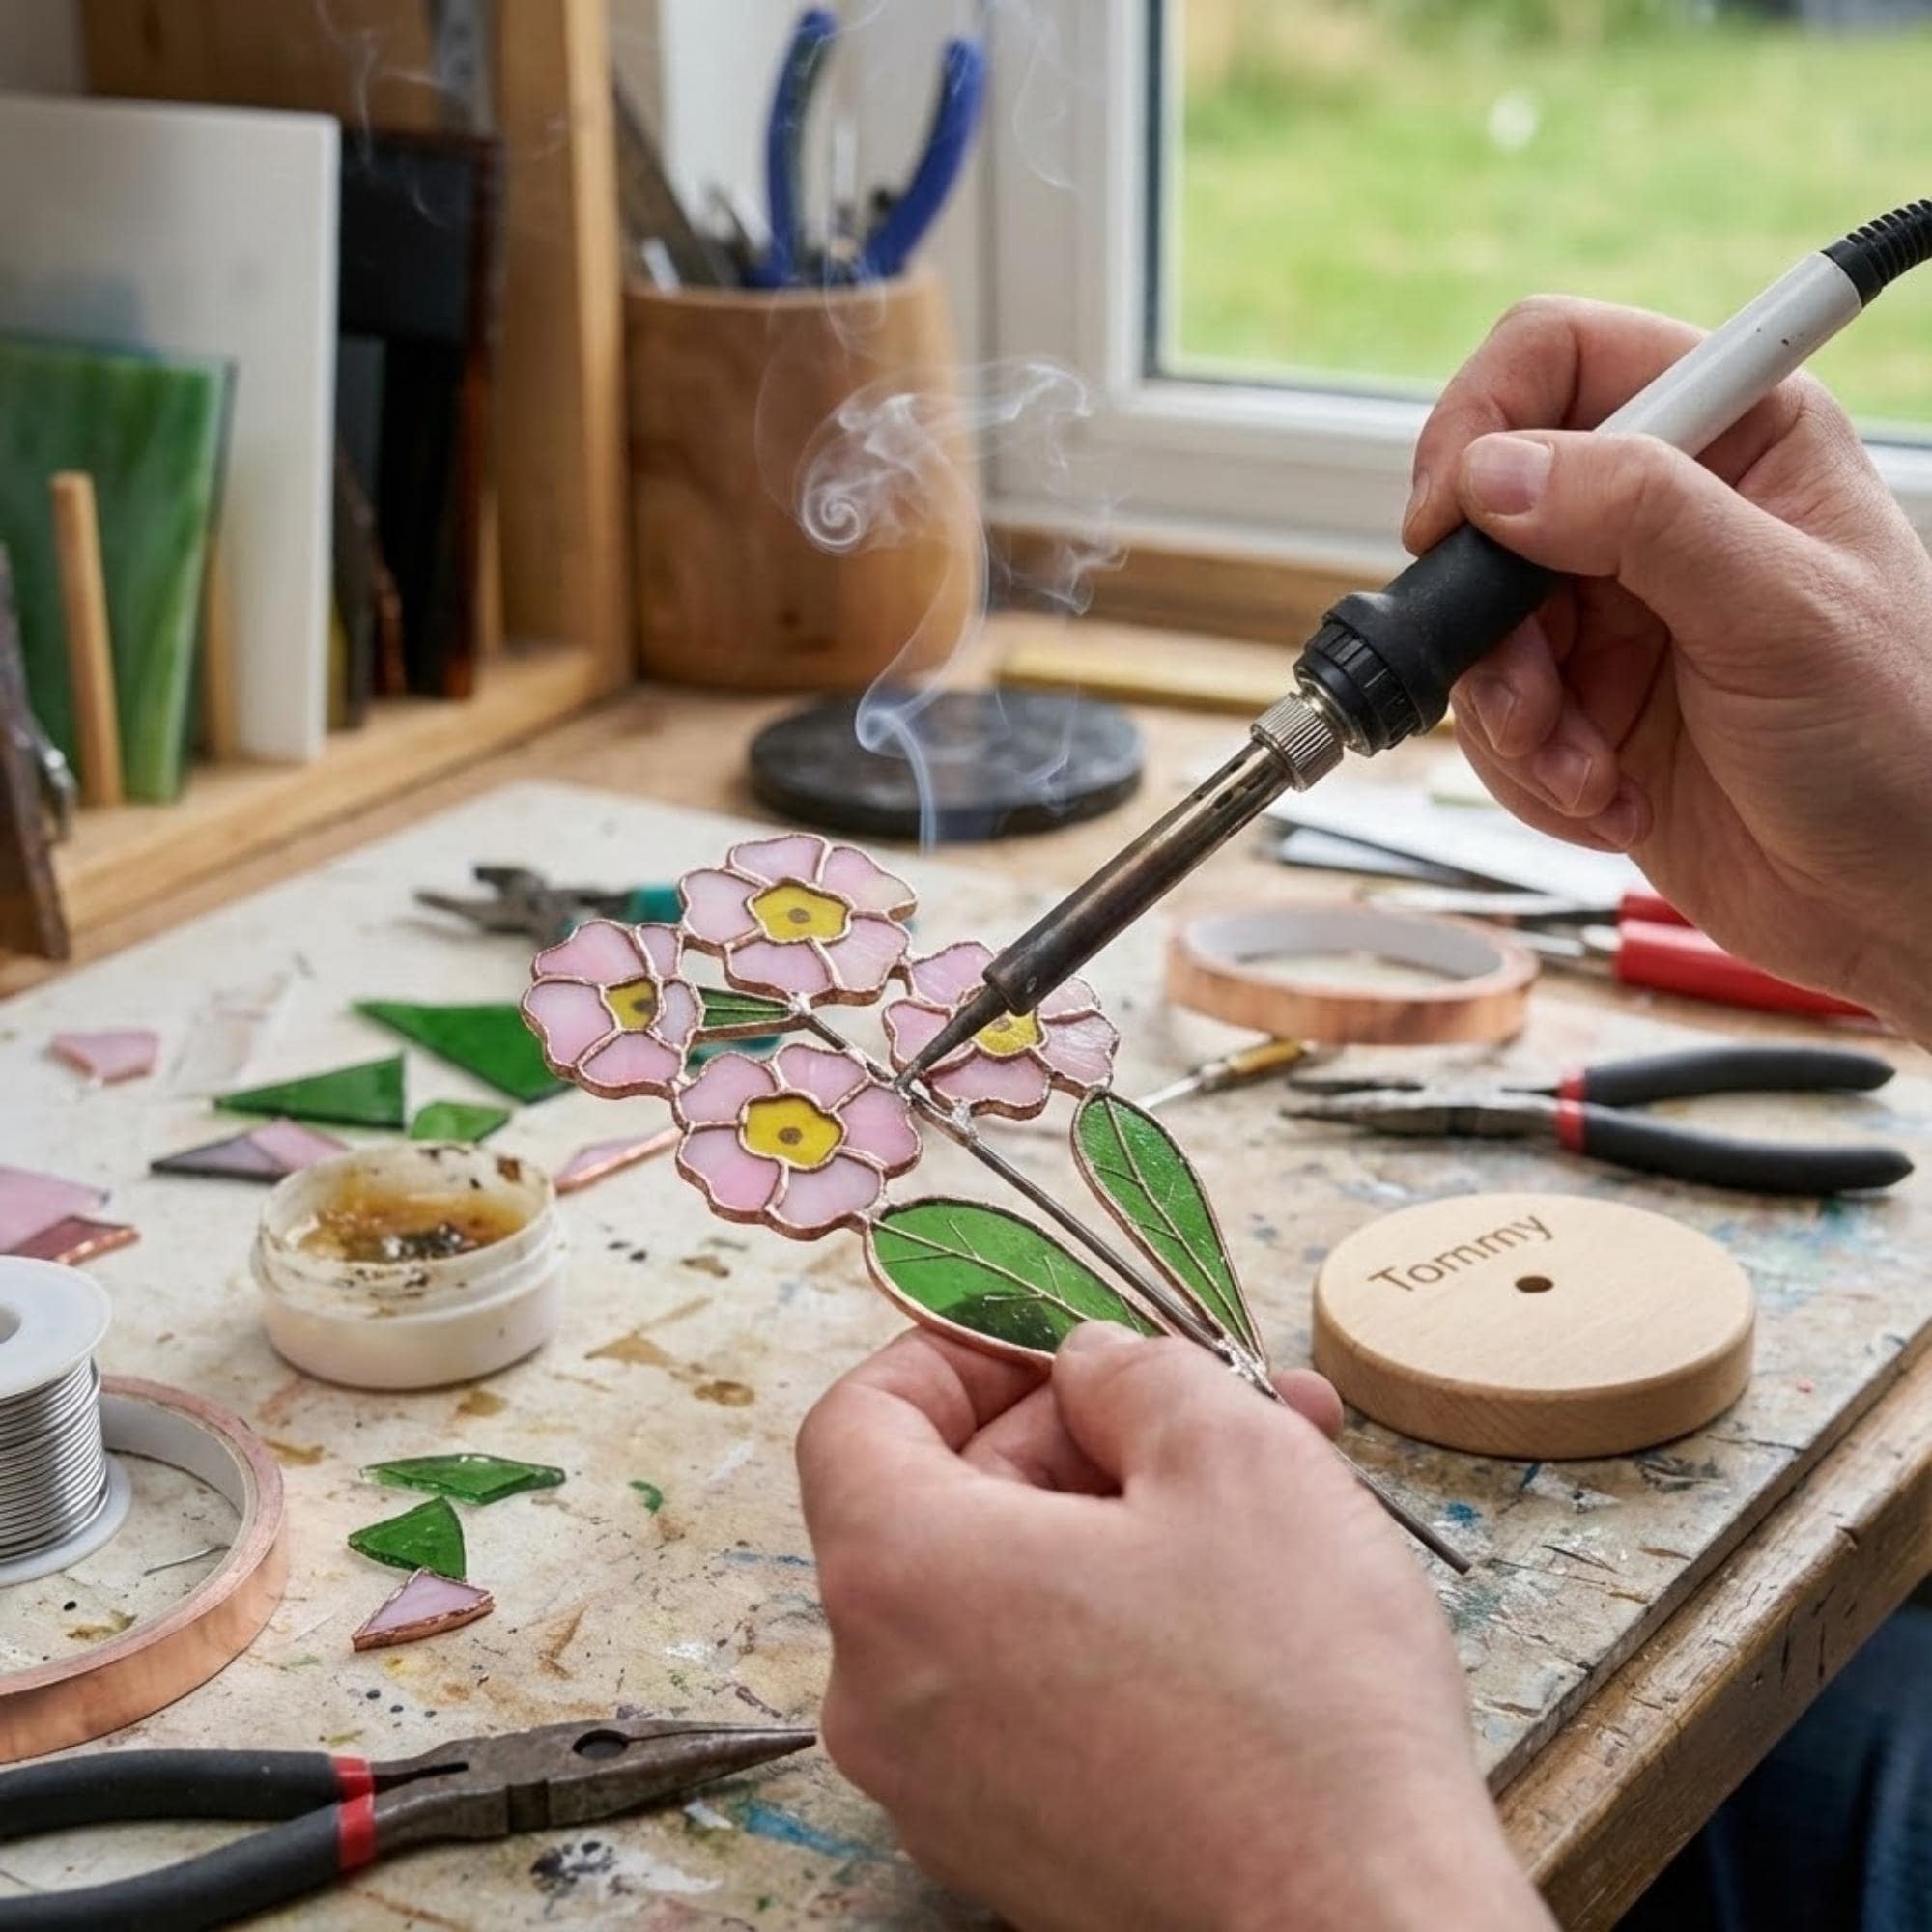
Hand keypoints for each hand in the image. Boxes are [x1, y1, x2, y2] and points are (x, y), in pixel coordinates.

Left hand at [797, 1325, 1549, 1931]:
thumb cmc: (1294, 1703)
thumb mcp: (1232, 1455)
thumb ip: (1134, 1371)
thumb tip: (1090, 1366)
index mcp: (900, 1577)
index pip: (859, 1419)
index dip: (953, 1351)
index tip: (1049, 1333)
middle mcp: (884, 1693)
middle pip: (946, 1501)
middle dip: (1086, 1430)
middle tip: (1217, 1395)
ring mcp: (942, 1785)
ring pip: (1008, 1591)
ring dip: (1123, 1515)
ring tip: (1271, 1483)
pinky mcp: (1013, 1842)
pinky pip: (1034, 1681)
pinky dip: (1113, 1614)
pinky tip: (1240, 1592)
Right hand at [1405, 297, 1931, 1033]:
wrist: (1894, 899)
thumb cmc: (1898, 745)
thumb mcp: (1777, 611)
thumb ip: (1641, 519)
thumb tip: (1495, 473)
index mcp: (1732, 438)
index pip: (1557, 360)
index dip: (1484, 422)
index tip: (1454, 514)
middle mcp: (1661, 515)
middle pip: (1487, 510)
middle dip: (1491, 621)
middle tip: (1528, 690)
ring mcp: (1614, 614)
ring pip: (1474, 629)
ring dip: (1512, 717)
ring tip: (1587, 772)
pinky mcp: (1582, 706)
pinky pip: (1488, 719)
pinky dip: (1527, 773)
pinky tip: (1606, 799)